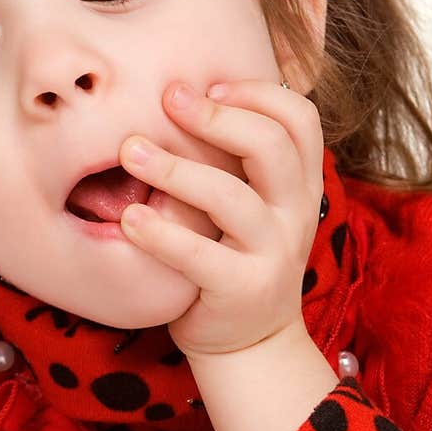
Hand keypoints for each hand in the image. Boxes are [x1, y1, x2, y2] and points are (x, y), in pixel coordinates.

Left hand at [118, 78, 324, 358]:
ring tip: (129, 152)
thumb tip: (183, 90)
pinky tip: (129, 218)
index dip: (257, 93)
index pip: (301, 118)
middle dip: (215, 118)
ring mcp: (274, 253)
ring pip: (232, 198)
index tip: (208, 87)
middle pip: (271, 145)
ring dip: (176, 170)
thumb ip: (237, 158)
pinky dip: (161, 233)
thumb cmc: (235, 255)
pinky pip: (200, 256)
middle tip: (166, 99)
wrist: (250, 343)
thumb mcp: (252, 202)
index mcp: (302, 183)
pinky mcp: (242, 290)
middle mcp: (296, 213)